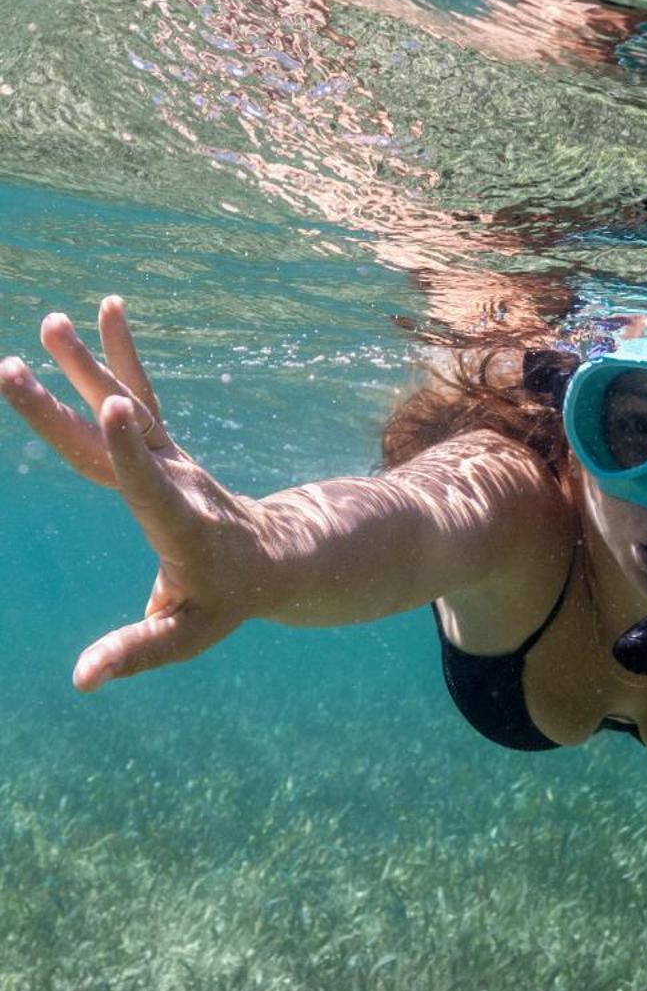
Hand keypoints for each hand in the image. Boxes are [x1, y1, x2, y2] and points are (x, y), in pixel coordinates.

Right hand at [1, 299, 273, 689]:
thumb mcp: (186, 634)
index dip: (133, 451)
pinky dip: (122, 354)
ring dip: (88, 365)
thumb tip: (82, 681)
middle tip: (12, 367)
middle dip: (66, 405)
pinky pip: (143, 392)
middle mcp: (175, 481)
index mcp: (180, 525)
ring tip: (52, 322)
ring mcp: (171, 458)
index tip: (117, 409)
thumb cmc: (228, 600)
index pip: (152, 485)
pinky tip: (106, 310)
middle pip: (115, 441)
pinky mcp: (166, 445)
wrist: (277, 557)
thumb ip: (137, 652)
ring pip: (128, 404)